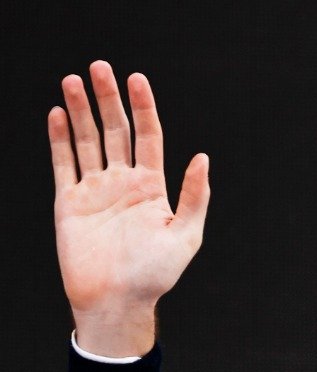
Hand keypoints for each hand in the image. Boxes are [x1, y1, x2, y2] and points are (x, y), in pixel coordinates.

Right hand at [49, 60, 209, 355]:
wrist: (116, 301)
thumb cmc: (155, 275)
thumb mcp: (185, 236)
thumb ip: (194, 197)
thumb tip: (203, 158)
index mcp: (153, 188)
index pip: (148, 137)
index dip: (143, 107)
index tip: (137, 78)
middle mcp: (123, 183)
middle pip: (116, 131)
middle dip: (108, 99)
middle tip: (100, 68)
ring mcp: (95, 190)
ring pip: (87, 141)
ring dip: (80, 111)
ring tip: (73, 80)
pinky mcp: (69, 202)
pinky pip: (63, 163)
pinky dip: (59, 139)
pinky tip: (57, 114)